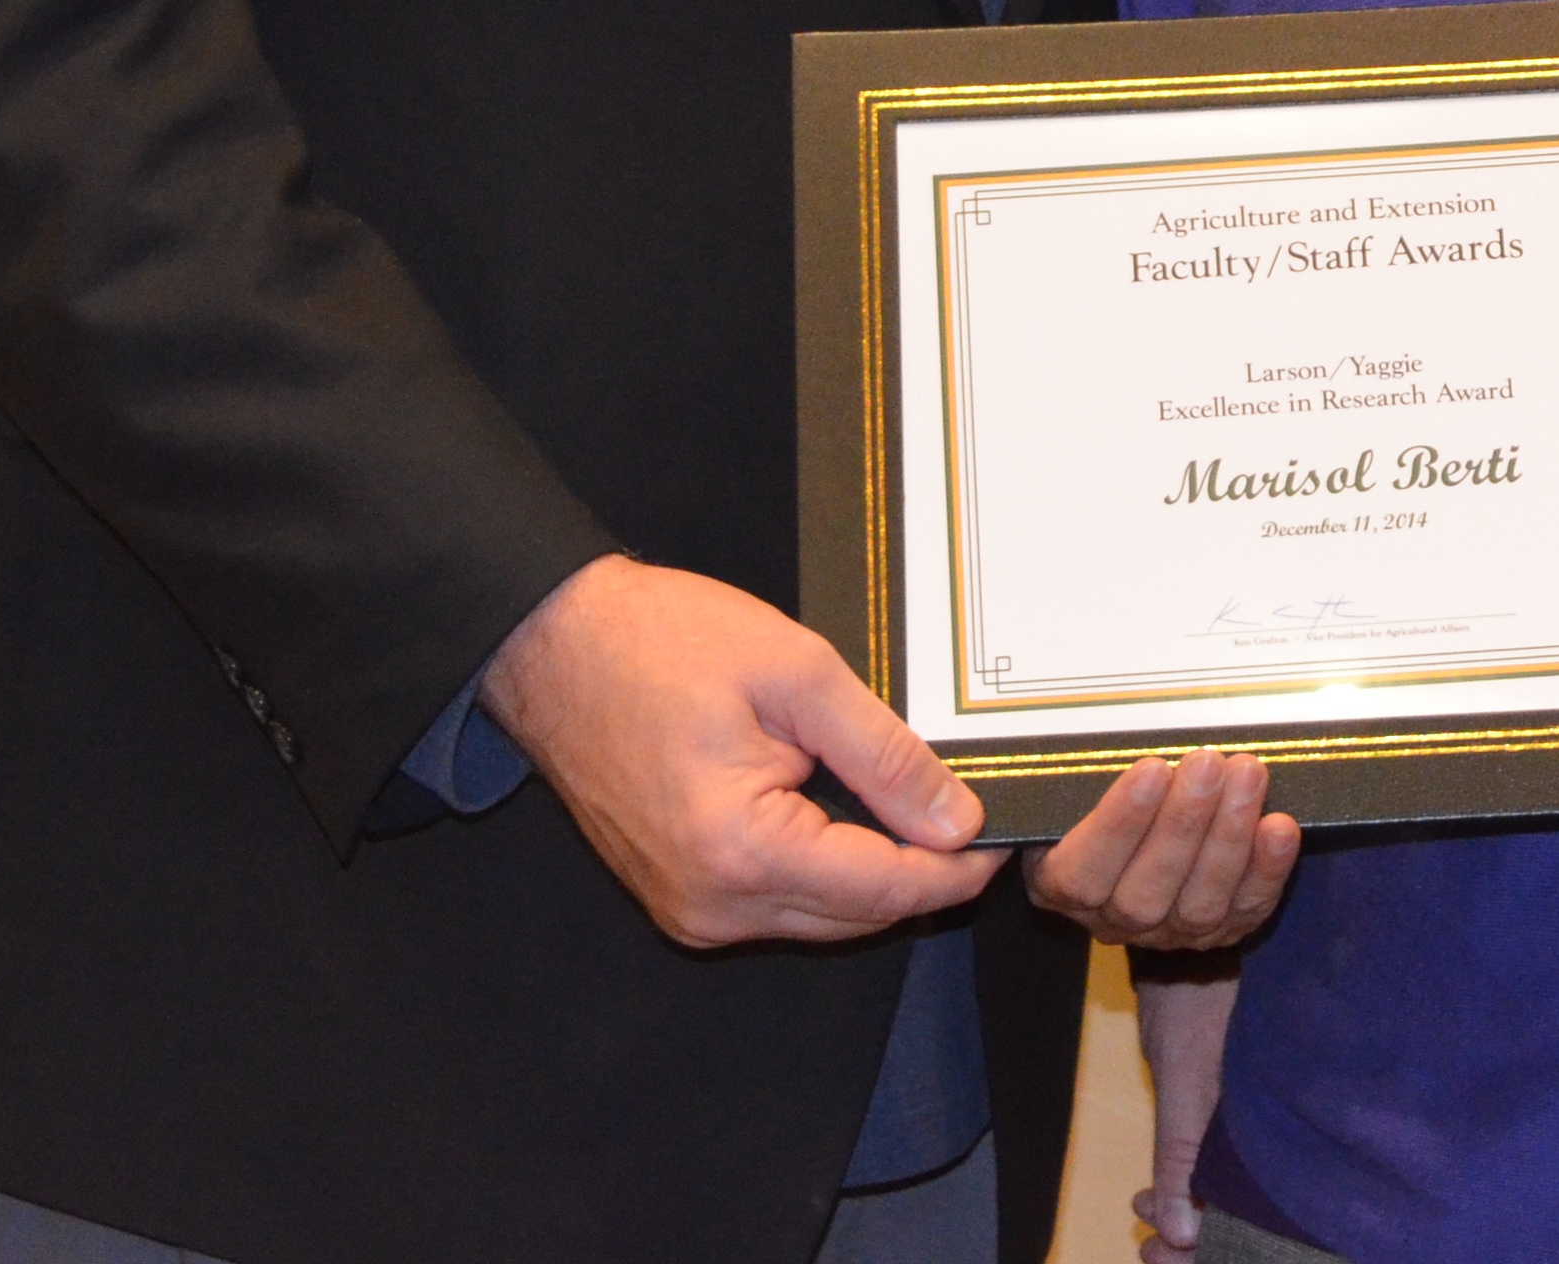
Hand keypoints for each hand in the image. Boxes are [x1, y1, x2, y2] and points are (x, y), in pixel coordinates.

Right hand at [480, 555, 1000, 947]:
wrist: (554, 646)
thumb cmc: (663, 642)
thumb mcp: (796, 674)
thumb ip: (883, 753)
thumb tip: (955, 818)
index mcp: (741, 854)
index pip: (884, 889)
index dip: (956, 865)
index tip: (1004, 827)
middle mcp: (712, 906)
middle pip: (857, 916)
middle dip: (922, 870)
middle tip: (968, 802)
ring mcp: (689, 909)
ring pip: (820, 916)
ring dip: (873, 869)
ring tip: (912, 795)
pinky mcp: (678, 895)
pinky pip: (776, 901)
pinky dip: (823, 866)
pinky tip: (843, 806)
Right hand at [1024, 748, 1299, 949]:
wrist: (1143, 844)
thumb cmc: (1107, 798)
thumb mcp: (1076, 785)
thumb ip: (1082, 771)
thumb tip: (1083, 724)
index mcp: (1063, 885)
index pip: (1083, 872)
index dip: (1118, 825)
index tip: (1151, 768)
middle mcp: (1115, 921)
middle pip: (1145, 893)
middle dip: (1183, 824)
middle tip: (1208, 762)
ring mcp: (1172, 935)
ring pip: (1199, 905)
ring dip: (1228, 837)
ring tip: (1248, 775)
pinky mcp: (1224, 932)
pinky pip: (1248, 908)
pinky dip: (1267, 869)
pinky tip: (1280, 825)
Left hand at [1129, 960, 1243, 1258]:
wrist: (1193, 948)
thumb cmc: (1194, 1003)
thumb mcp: (1184, 1078)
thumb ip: (1181, 1153)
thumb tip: (1183, 1235)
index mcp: (1266, 1130)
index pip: (1249, 1216)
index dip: (1202, 1248)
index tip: (1157, 1253)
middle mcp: (1266, 1131)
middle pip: (1239, 1211)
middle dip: (1193, 1239)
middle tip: (1150, 1248)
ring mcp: (1250, 1120)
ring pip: (1225, 1193)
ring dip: (1185, 1214)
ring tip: (1147, 1213)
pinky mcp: (1233, 1109)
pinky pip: (1215, 1167)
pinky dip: (1185, 1187)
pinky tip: (1153, 1190)